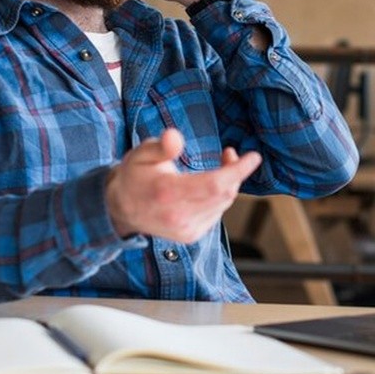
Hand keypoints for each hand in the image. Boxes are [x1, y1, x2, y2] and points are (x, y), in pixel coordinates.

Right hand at [105, 128, 261, 242]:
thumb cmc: (134, 175)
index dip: (237, 170)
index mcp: (167, 193)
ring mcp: (186, 229)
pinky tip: (211, 186)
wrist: (121, 209)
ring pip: (223, 204)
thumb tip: (175, 137)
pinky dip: (221, 197)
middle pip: (223, 194)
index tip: (254, 156)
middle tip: (230, 153)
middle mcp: (178, 216)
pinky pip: (217, 213)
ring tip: (222, 164)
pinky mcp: (191, 236)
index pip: (214, 184)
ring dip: (230, 183)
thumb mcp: (141, 153)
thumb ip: (160, 146)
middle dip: (235, 172)